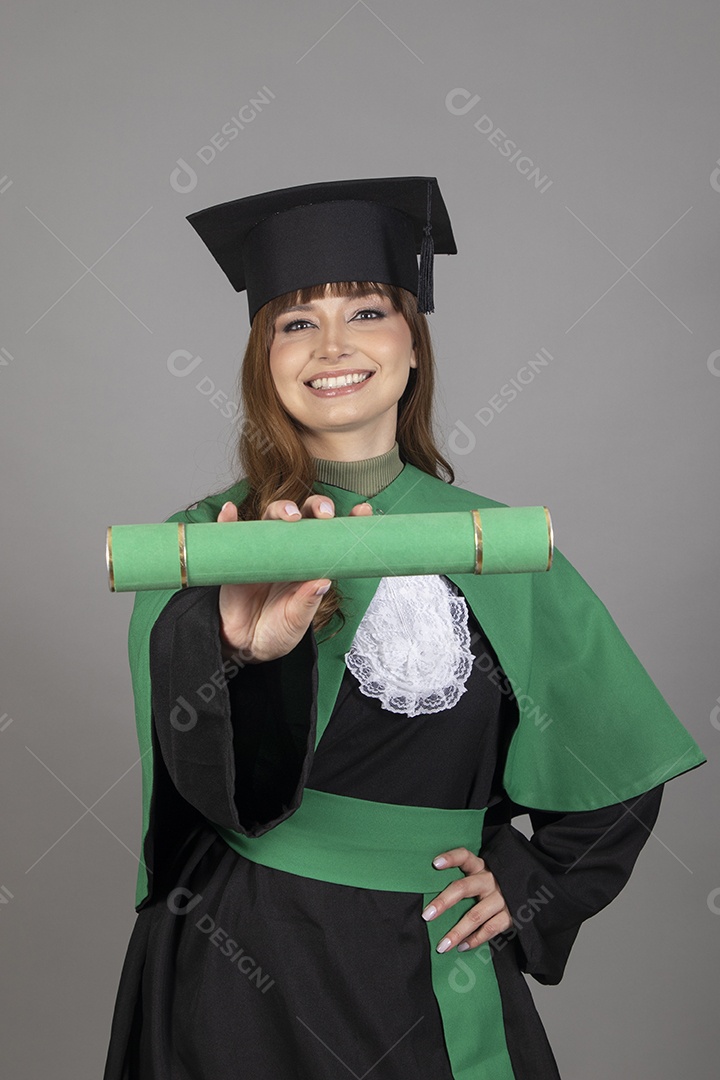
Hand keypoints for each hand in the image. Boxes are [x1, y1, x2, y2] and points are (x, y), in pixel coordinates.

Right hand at [217, 495, 372, 663]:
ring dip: (281, 509)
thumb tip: (322, 581)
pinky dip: (228, 520)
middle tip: (324, 515)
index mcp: (310, 564)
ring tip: (290, 516)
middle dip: (317, 507)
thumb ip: (306, 603)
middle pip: (304, 516)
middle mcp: (289, 551)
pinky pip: (230, 532)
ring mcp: (263, 550)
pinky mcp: (236, 556)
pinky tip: (229, 512)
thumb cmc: (276, 630)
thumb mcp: (295, 622)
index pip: (331, 537)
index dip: (347, 521)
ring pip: (271, 517)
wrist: (245, 644)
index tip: (363, 512)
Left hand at [421, 847, 513, 953]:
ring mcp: (500, 898)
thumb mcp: (478, 876)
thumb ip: (460, 880)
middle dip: (443, 902)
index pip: (464, 856)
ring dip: (457, 932)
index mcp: (479, 867)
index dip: (450, 858)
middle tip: (426, 915)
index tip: (434, 863)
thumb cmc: (489, 887)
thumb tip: (428, 890)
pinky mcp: (509, 915)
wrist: (523, 895)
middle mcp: (489, 880)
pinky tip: (461, 947)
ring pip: (475, 915)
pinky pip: (489, 929)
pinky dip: (474, 940)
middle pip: (463, 888)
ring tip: (442, 945)